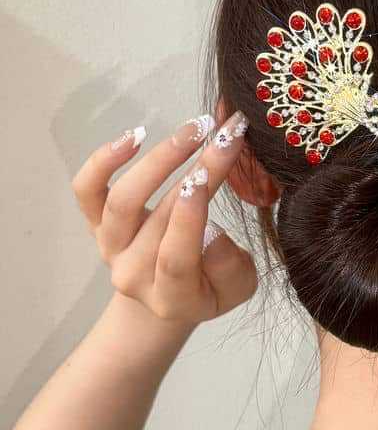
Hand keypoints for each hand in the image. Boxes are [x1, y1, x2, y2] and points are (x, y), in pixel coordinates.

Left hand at [71, 111, 257, 327]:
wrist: (167, 297)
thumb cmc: (210, 289)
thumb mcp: (237, 289)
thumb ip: (230, 269)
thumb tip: (214, 233)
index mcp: (171, 298)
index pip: (175, 258)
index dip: (187, 219)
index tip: (204, 180)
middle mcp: (132, 274)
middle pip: (158, 218)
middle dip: (197, 170)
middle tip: (226, 137)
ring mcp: (110, 247)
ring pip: (122, 200)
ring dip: (159, 159)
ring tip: (194, 131)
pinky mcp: (96, 223)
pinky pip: (88, 190)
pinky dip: (103, 160)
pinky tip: (136, 136)